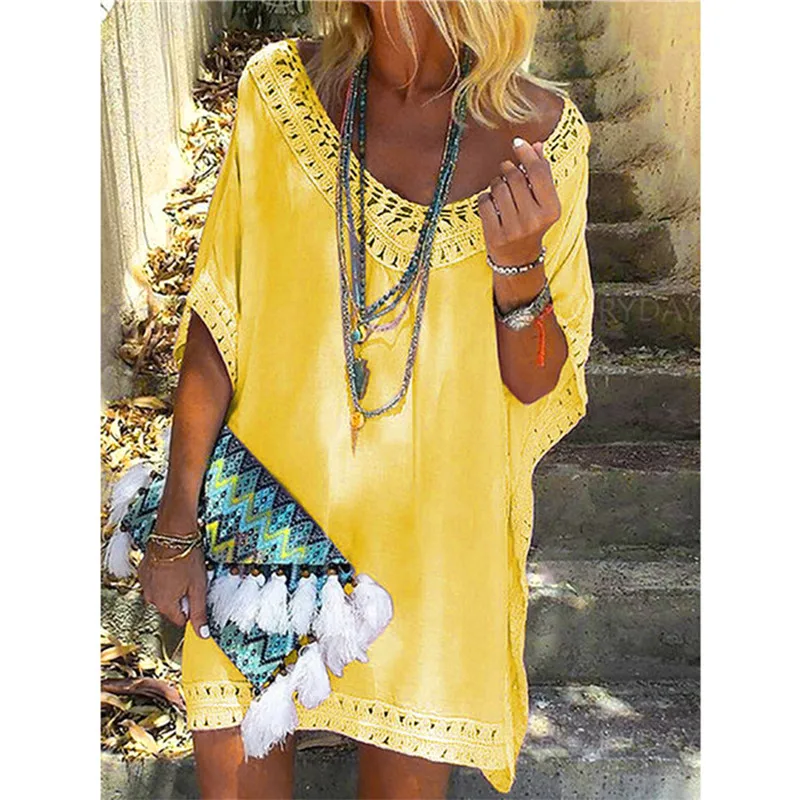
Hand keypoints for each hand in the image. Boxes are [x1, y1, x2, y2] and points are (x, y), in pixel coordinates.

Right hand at [138, 513, 209, 637]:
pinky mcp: (143, 571)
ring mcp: (145, 584)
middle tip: (191, 580)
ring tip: (181, 570)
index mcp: (164, 604)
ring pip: (162, 594)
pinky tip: (172, 564)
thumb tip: (202, 635)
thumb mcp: (198, 587)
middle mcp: (150, 597)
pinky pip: (155, 582)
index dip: (191, 608)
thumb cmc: (187, 559)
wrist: (172, 533)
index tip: (196, 594)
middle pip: (171, 607)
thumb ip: (199, 613)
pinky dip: (164, 577)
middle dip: (182, 597)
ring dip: (173, 587)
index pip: (180, 620)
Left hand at [477, 137, 560, 266]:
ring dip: (496, 184)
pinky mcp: (495, 234)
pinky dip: (485, 199)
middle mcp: (534, 219)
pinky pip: (484, 201)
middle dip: (508, 170)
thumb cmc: (531, 223)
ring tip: (501, 193)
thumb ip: (542, 174)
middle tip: (507, 173)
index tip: (517, 142)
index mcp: (551, 209)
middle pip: (515, 176)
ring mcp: (514, 228)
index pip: (537, 171)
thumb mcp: (543, 202)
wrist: (518, 258)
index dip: (526, 153)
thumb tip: (537, 145)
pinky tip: (492, 206)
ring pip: (498, 187)